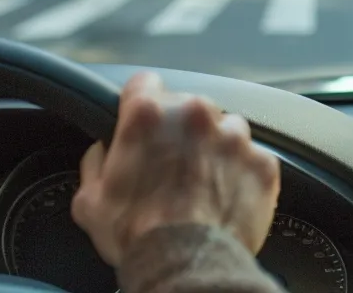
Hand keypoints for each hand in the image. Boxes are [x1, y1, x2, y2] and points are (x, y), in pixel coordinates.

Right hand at [71, 72, 279, 264]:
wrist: (187, 269)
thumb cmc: (138, 237)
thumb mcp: (90, 201)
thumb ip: (95, 162)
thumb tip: (103, 152)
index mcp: (149, 116)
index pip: (144, 83)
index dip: (140, 103)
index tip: (143, 121)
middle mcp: (195, 116)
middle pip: (188, 107)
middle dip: (181, 131)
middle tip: (173, 166)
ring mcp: (234, 138)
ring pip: (225, 128)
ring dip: (215, 148)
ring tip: (203, 183)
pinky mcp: (262, 163)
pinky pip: (252, 158)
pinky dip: (242, 173)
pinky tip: (226, 197)